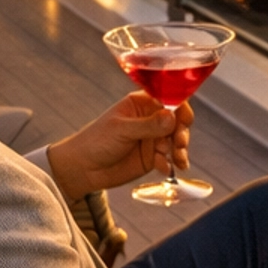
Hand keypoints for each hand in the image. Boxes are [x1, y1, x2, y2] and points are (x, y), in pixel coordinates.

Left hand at [46, 91, 192, 198]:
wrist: (84, 169)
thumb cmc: (97, 141)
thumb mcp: (121, 130)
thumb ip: (147, 125)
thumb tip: (172, 117)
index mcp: (142, 103)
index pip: (169, 99)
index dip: (180, 108)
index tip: (184, 120)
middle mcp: (151, 119)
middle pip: (177, 121)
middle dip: (182, 132)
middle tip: (179, 144)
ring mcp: (153, 138)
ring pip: (176, 140)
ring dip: (180, 149)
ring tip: (178, 159)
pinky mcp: (153, 157)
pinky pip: (169, 158)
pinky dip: (171, 163)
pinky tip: (164, 168)